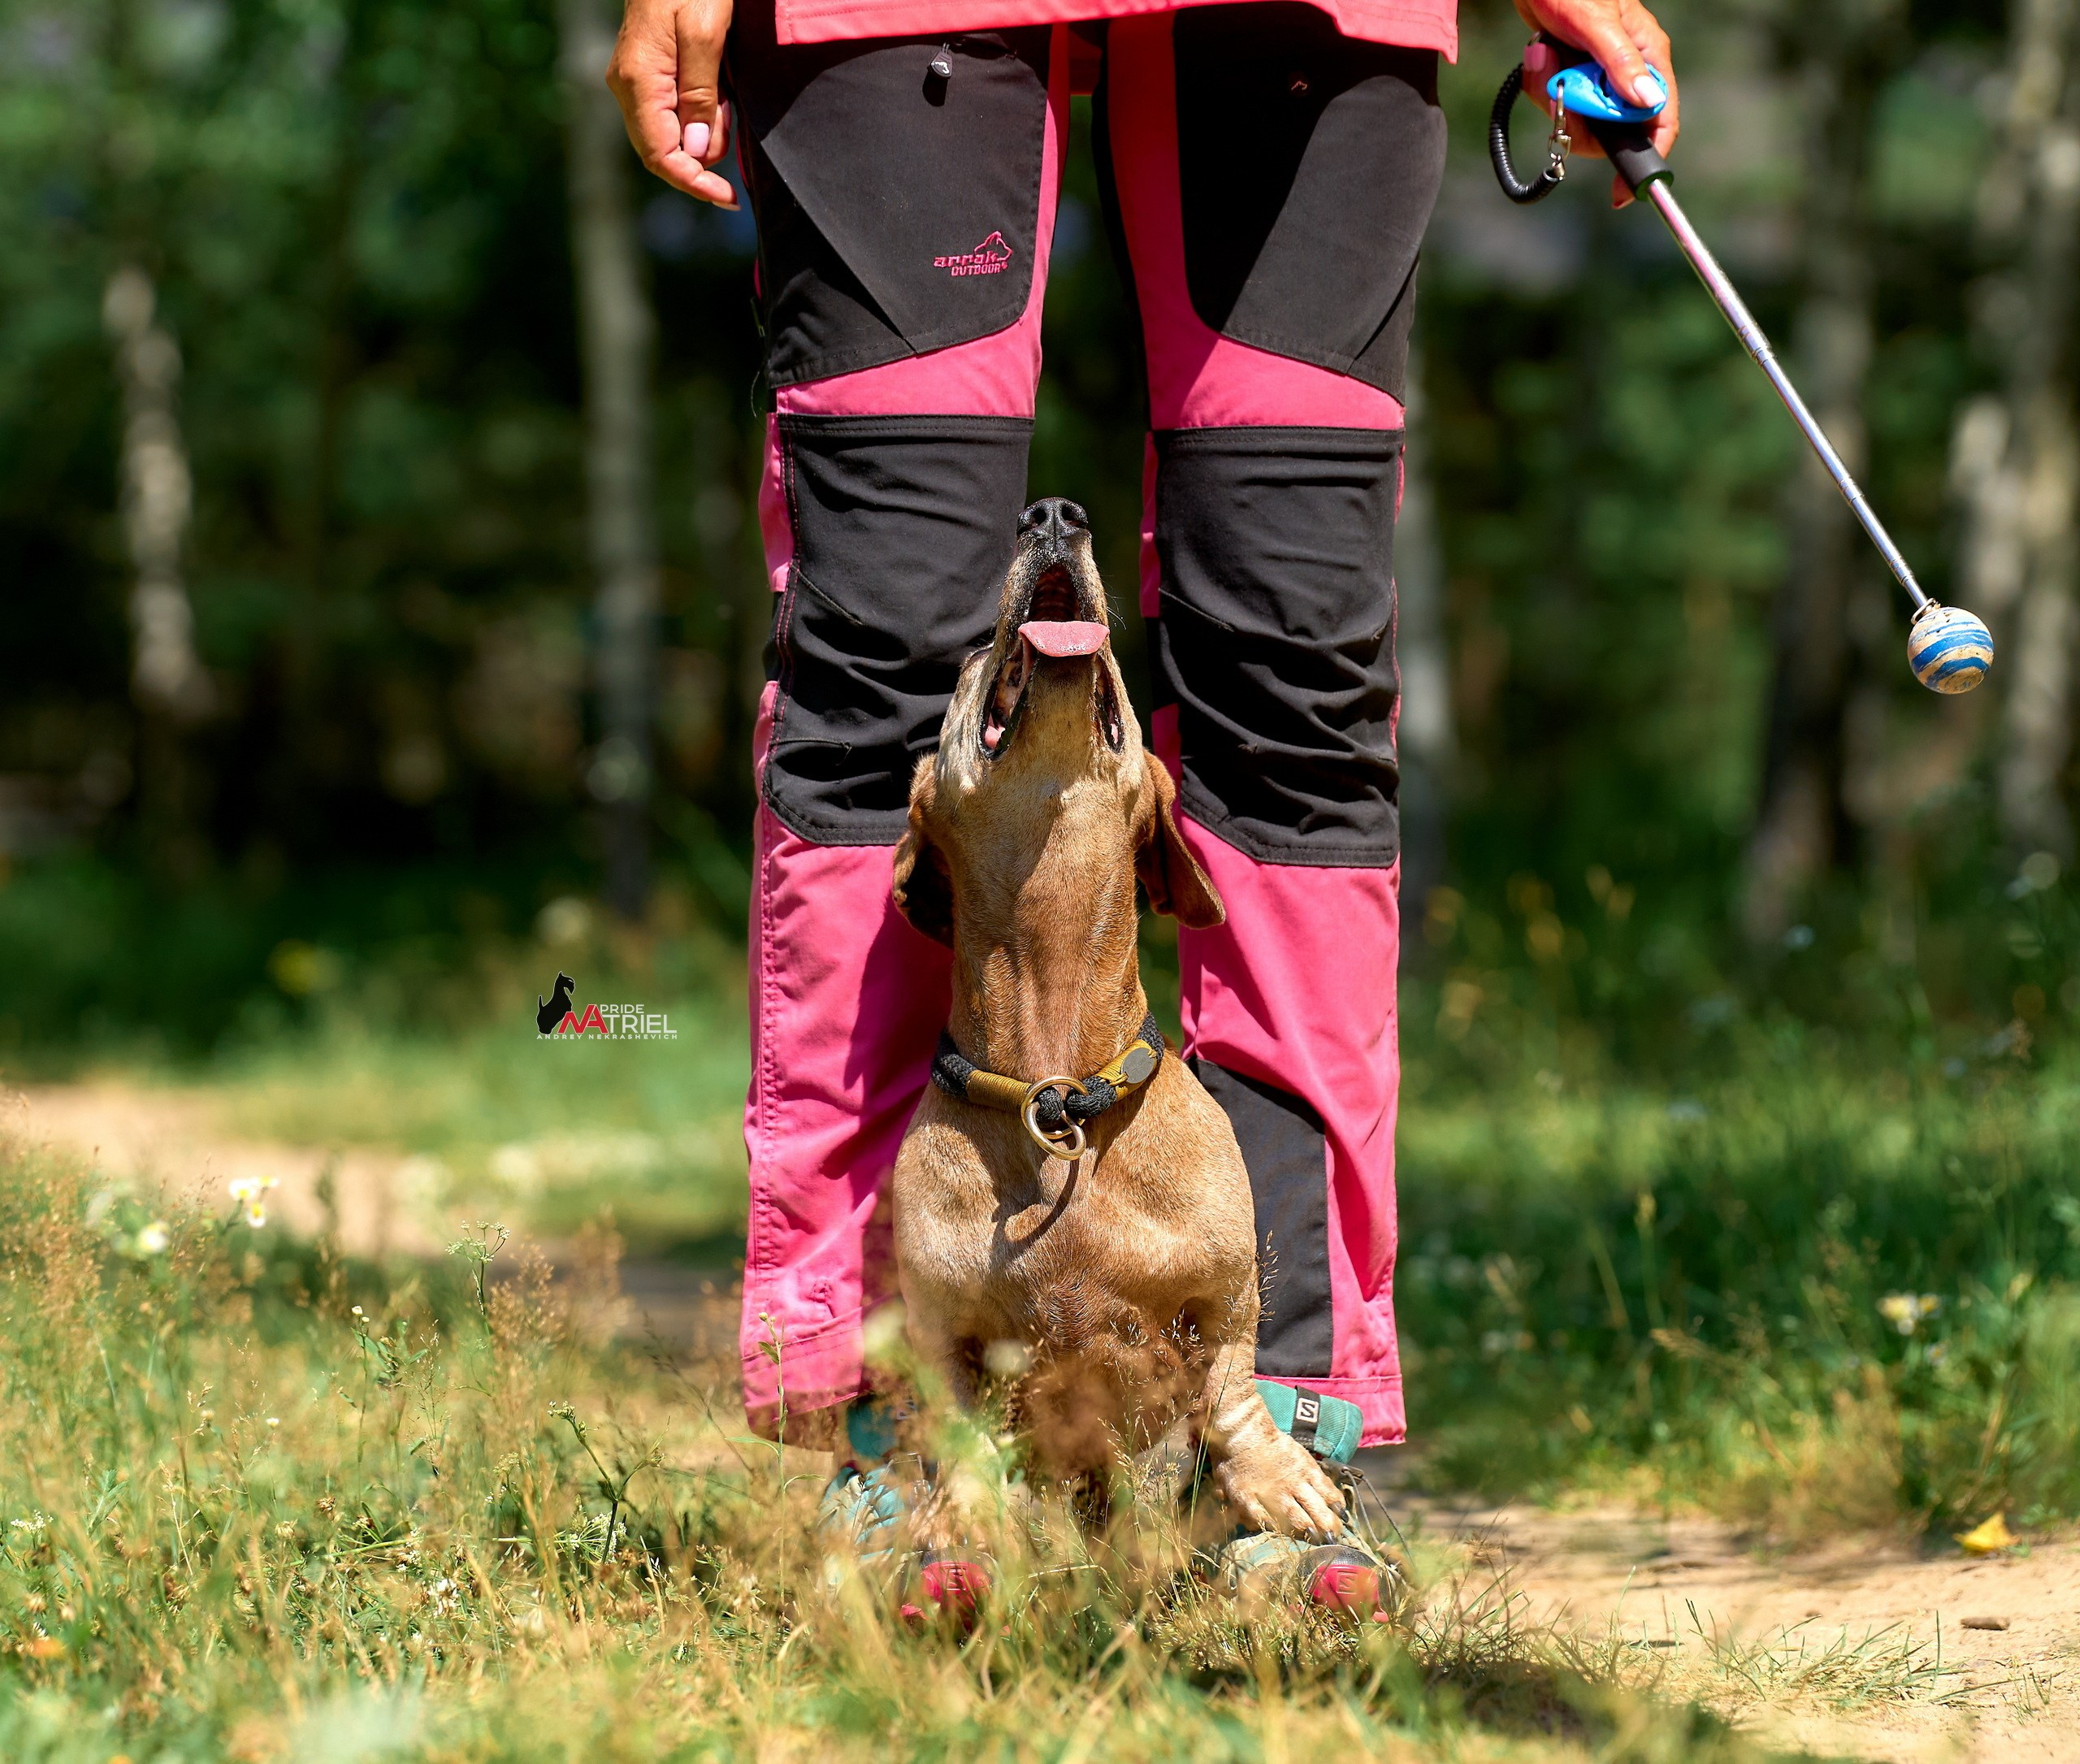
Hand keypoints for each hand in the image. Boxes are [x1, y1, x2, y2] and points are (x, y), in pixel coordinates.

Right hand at [606, 0, 738, 208]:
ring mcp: (635, 82)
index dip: (693, 184)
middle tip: (736, 135)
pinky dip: (701, 119)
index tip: (728, 198)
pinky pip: (672, 114)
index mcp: (638, 81)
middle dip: (703, 161)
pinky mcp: (648, 75)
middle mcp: (628, 87)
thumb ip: (701, 96)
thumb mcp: (705, 34)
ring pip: (669, 135)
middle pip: (662, 152)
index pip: (659, 156)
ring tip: (730, 105)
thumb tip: (697, 153)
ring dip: (705, 136)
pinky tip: (721, 101)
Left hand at [1513, 0, 1677, 207]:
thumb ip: (1621, 63)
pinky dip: (1540, 82)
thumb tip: (1646, 103)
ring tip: (1544, 54)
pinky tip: (1539, 51)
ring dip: (1552, 92)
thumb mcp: (1599, 24)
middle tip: (1560, 91)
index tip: (1621, 194)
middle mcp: (1625, 72)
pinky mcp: (1571, 75)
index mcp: (1647, 57)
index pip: (1659, 120)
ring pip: (1576, 116)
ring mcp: (1596, 76)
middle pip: (1609, 130)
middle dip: (1578, 117)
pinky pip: (1554, 100)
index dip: (1645, 160)